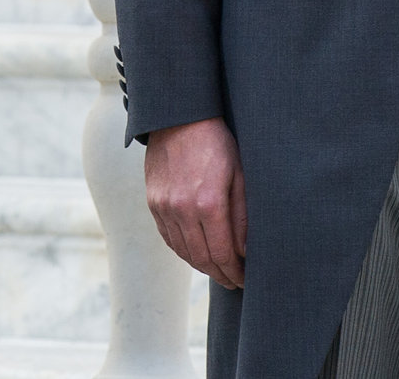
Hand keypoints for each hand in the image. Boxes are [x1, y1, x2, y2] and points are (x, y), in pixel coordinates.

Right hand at [145, 117, 247, 289]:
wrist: (179, 117)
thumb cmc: (217, 142)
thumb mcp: (239, 174)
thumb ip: (243, 215)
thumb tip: (246, 250)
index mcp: (208, 203)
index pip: (223, 253)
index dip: (235, 272)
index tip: (245, 280)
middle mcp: (182, 209)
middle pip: (202, 259)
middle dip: (221, 274)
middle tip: (234, 281)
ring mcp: (164, 207)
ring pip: (183, 252)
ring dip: (202, 266)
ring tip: (218, 271)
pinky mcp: (153, 202)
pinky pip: (168, 238)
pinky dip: (183, 251)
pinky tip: (196, 254)